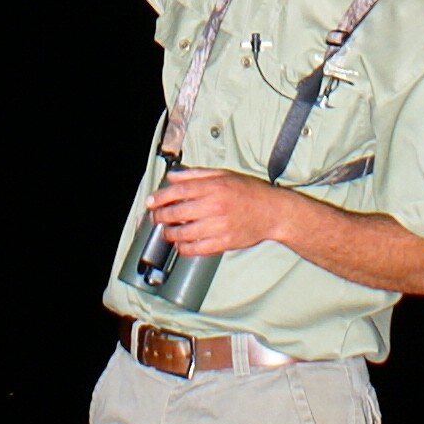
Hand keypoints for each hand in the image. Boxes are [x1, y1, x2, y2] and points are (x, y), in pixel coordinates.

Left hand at [147, 166, 284, 254]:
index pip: (179, 191)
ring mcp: (219, 226)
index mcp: (214, 186)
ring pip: (184, 233)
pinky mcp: (224, 242)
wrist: (273, 212)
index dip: (160, 197)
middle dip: (161, 216)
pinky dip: (184, 248)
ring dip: (170, 234)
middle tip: (156, 218)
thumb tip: (173, 177)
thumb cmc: (249, 192)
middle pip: (177, 212)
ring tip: (167, 232)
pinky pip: (197, 249)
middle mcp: (215, 205)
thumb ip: (197, 175)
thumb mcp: (224, 175)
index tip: (151, 202)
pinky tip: (182, 244)